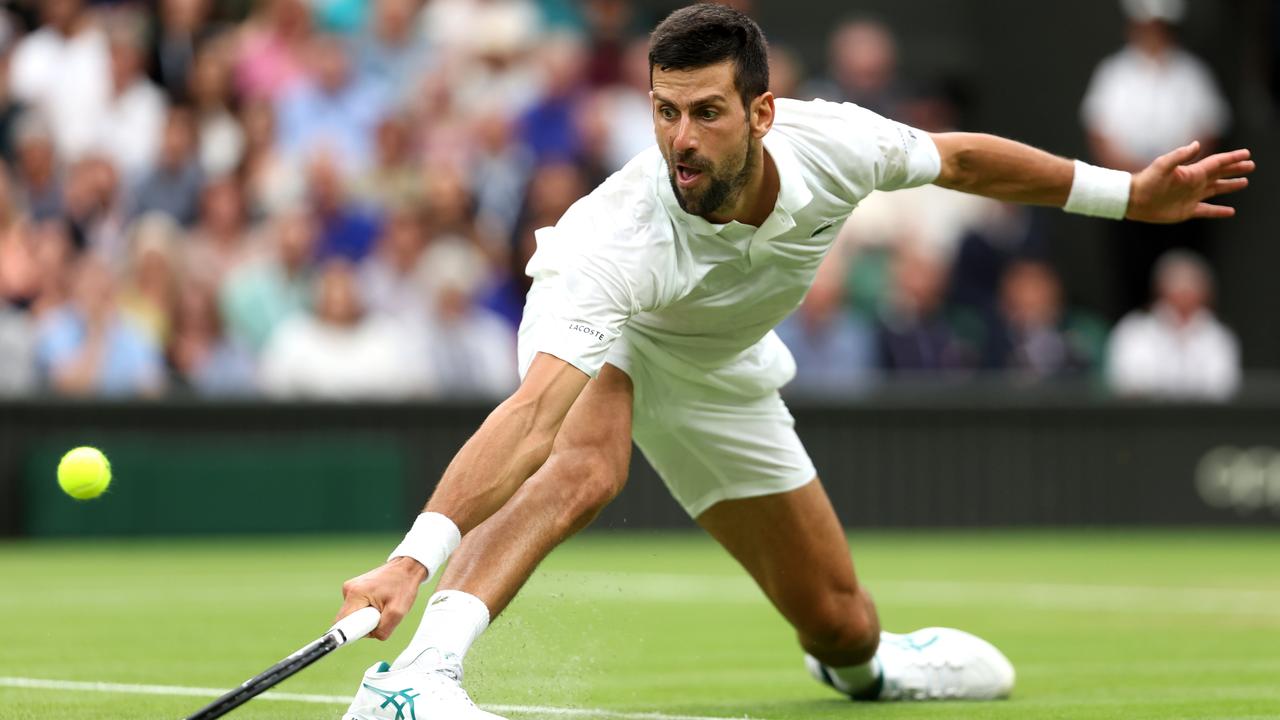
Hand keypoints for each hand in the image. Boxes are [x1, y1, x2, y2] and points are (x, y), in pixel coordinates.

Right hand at [335, 556, 428, 639]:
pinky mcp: (355, 590)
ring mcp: (351, 589)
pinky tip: (380, 602)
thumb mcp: (398, 612)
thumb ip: (383, 629)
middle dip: (364, 623)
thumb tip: (372, 635)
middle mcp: (349, 590)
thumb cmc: (404, 586)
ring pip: (354, 615)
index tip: (365, 630)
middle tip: (381, 615)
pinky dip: (369, 610)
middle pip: (348, 620)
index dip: (352, 632)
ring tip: (383, 606)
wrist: (407, 568)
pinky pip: (357, 608)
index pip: (341, 623)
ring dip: (368, 616)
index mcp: (355, 594)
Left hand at [1127, 141, 1254, 223]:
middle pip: (1220, 174)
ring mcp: (1191, 197)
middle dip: (1235, 170)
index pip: (1217, 163)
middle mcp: (1194, 183)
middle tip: (1251, 165)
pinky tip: (1230, 211)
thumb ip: (1179, 156)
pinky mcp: (1187, 210)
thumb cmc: (1146, 181)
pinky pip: (1207, 210)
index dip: (1232, 159)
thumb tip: (1197, 144)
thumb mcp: (1162, 165)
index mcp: (1192, 172)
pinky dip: (1218, 211)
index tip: (1246, 154)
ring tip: (1244, 182)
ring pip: (1216, 190)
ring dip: (1230, 186)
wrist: (1133, 200)